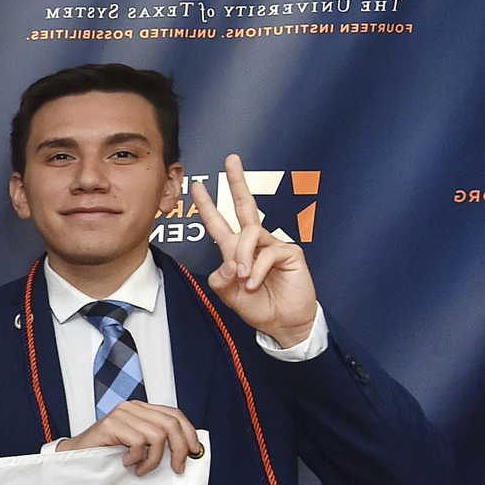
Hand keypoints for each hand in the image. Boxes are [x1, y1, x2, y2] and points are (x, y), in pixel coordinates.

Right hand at [56, 400, 201, 475]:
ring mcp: (121, 414)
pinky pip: (138, 442)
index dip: (189, 433)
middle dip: (180, 449)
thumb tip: (188, 449)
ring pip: (157, 435)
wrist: (74, 457)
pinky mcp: (111, 424)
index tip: (194, 452)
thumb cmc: (105, 454)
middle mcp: (132, 407)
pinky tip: (126, 462)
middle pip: (170, 423)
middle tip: (177, 468)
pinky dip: (136, 458)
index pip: (175, 414)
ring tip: (141, 468)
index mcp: (141, 408)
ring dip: (154, 459)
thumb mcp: (137, 444)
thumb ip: (157, 440)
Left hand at [189, 154, 316, 347]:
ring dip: (242, 258)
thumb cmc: (257, 306)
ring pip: (250, 234)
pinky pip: (267, 253)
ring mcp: (272, 244)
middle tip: (231, 160)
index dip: (207, 205)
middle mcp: (254, 242)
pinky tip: (254, 284)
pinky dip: (256, 270)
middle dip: (237, 182)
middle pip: (245, 205)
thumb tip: (227, 264)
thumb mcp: (228, 294)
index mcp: (236, 250)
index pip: (219, 222)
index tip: (195, 186)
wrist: (282, 323)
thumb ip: (220, 279)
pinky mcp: (289, 252)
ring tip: (243, 279)